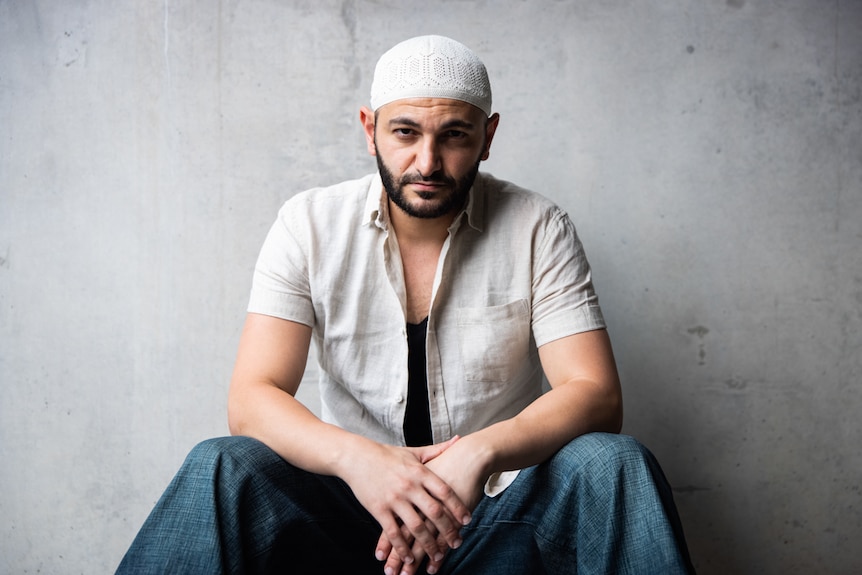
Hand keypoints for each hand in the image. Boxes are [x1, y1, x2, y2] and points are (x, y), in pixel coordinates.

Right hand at [379, 435, 489, 574]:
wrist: (356, 457)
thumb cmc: (386, 455)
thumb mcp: (413, 452)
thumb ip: (437, 450)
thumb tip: (458, 439)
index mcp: (420, 472)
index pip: (445, 492)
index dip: (458, 507)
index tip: (468, 520)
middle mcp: (409, 486)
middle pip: (434, 512)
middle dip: (448, 530)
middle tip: (457, 543)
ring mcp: (394, 499)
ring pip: (416, 527)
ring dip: (428, 544)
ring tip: (437, 556)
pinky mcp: (379, 509)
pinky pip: (393, 532)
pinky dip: (402, 548)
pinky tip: (409, 558)